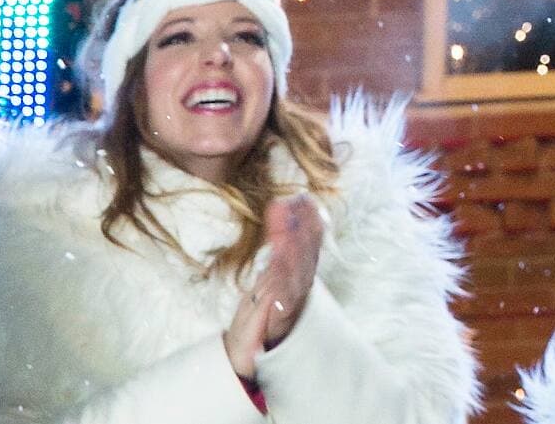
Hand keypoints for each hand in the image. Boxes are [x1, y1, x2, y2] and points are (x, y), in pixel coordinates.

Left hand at [259, 192, 324, 345]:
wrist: (246, 355)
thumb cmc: (259, 315)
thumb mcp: (268, 278)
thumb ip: (278, 253)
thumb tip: (283, 219)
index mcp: (298, 275)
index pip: (307, 244)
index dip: (308, 221)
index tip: (304, 198)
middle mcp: (299, 285)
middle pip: (307, 253)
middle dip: (305, 228)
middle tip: (301, 203)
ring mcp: (292, 302)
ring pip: (297, 270)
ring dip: (294, 246)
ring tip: (288, 225)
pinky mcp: (280, 318)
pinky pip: (282, 293)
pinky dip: (283, 275)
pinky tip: (279, 257)